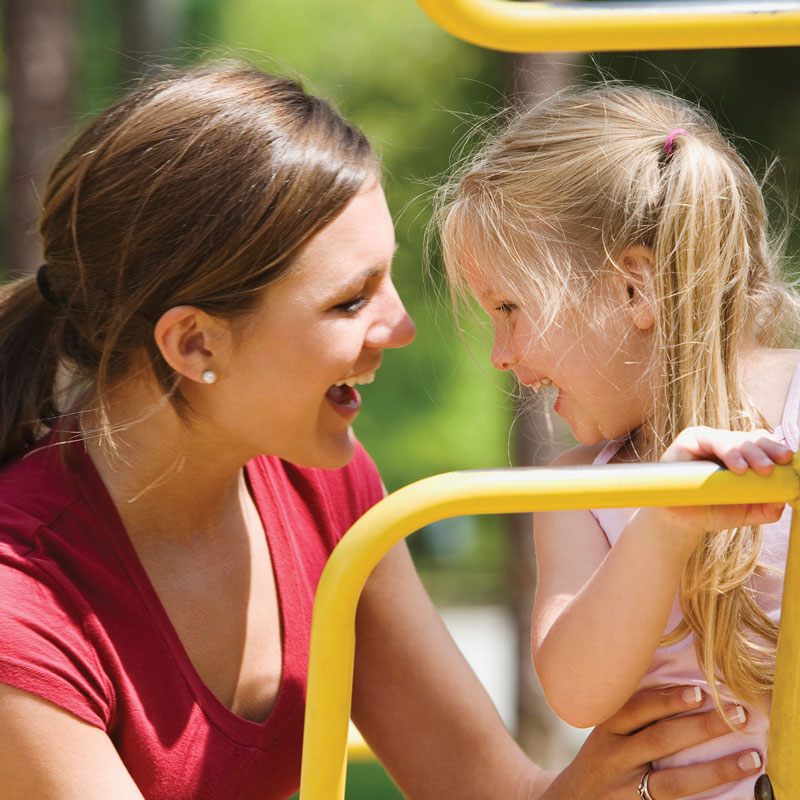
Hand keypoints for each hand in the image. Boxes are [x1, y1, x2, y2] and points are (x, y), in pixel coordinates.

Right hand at [539, 685, 761, 799]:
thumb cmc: (601, 759)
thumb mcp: (605, 733)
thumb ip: (634, 715)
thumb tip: (686, 689)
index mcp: (607, 730)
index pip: (637, 710)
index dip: (667, 700)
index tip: (700, 692)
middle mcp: (613, 758)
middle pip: (660, 741)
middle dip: (701, 728)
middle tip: (737, 715)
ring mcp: (625, 791)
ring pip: (674, 782)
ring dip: (715, 770)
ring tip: (750, 758)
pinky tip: (734, 798)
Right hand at [658, 426, 790, 536]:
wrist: (681, 520)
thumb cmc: (712, 509)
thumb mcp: (746, 511)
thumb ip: (767, 507)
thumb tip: (783, 498)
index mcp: (742, 455)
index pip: (763, 444)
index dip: (776, 449)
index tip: (788, 461)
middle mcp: (726, 443)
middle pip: (752, 438)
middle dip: (767, 450)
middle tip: (773, 467)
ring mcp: (708, 440)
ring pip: (735, 438)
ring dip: (751, 452)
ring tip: (761, 469)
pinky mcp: (690, 439)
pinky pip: (713, 439)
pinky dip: (728, 451)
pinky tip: (738, 467)